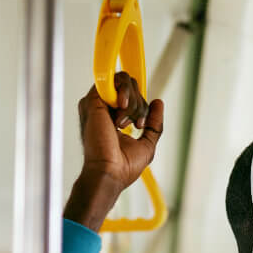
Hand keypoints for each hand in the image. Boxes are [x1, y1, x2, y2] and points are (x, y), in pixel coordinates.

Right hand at [64, 72, 163, 230]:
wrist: (109, 172)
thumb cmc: (124, 166)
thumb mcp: (147, 143)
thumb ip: (154, 124)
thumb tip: (159, 102)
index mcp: (112, 119)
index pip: (133, 99)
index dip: (142, 108)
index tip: (139, 126)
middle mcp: (103, 109)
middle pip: (130, 88)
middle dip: (140, 105)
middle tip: (136, 124)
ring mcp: (97, 104)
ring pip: (124, 81)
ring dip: (134, 101)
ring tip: (125, 121)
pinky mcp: (93, 99)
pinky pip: (115, 79)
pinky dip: (126, 92)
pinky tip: (122, 107)